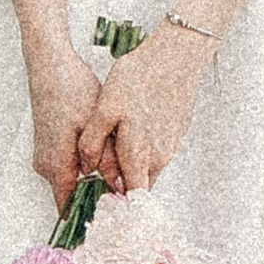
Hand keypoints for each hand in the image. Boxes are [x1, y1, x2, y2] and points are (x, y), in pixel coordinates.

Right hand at [28, 47, 106, 215]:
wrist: (50, 66)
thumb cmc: (71, 91)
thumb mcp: (97, 126)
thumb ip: (108, 160)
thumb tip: (120, 186)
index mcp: (57, 165)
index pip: (69, 208)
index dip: (91, 215)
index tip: (112, 220)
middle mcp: (46, 166)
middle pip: (72, 194)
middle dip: (97, 196)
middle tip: (125, 195)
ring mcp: (44, 155)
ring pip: (71, 178)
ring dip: (92, 178)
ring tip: (119, 173)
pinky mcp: (48, 145)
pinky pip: (67, 165)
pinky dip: (84, 165)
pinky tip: (104, 153)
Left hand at [79, 21, 208, 196]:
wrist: (178, 54)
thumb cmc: (141, 77)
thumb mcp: (105, 107)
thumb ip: (93, 143)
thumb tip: (86, 168)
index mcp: (140, 154)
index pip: (132, 200)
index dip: (118, 209)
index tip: (101, 210)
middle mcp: (159, 157)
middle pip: (138, 185)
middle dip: (119, 187)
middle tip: (97, 177)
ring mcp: (171, 145)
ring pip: (146, 168)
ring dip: (130, 166)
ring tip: (111, 147)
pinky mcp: (177, 133)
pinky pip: (156, 152)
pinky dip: (142, 150)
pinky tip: (131, 128)